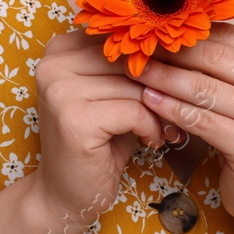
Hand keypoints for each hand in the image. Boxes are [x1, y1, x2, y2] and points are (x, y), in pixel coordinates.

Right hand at [31, 28, 173, 228]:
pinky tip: (151, 141)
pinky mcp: (74, 119)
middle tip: (177, 109)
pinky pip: (134, 111)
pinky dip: (151, 127)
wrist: (65, 194)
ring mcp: (60, 90)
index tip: (174, 81)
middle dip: (161, 85)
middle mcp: (53, 64)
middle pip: (129, 61)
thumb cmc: (98, 142)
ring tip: (164, 128)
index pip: (121, 39)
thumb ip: (131, 68)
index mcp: (60, 49)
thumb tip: (179, 44)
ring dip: (159, 110)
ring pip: (136, 86)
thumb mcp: (112, 96)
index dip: (154, 59)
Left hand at [130, 21, 233, 233]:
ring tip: (136, 71)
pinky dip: (171, 108)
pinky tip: (148, 100)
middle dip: (173, 51)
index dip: (189, 31)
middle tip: (137, 47)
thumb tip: (174, 26)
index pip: (230, 37)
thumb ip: (225, 63)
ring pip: (204, 89)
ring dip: (165, 78)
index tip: (154, 28)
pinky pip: (201, 120)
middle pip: (216, 58)